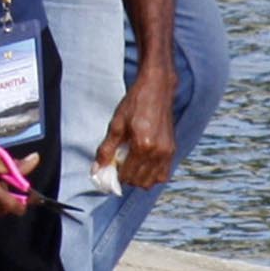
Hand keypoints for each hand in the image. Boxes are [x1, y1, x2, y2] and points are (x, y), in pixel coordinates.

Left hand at [95, 68, 177, 197]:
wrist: (157, 88)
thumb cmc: (136, 103)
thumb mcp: (116, 124)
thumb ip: (106, 149)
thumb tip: (97, 169)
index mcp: (142, 145)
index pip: (127, 175)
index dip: (116, 176)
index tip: (110, 169)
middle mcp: (157, 152)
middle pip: (140, 181)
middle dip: (127, 178)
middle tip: (119, 166)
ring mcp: (167, 152)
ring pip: (152, 181)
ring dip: (140, 179)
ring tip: (131, 166)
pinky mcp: (172, 150)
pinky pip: (164, 174)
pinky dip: (153, 175)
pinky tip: (143, 165)